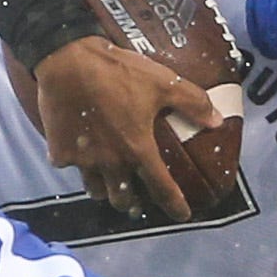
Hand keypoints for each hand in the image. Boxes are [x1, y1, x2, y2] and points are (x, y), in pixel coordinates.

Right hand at [33, 35, 222, 220]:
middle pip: (122, 199)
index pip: (162, 189)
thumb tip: (217, 120)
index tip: (182, 215)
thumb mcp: (163, 82)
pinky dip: (74, 162)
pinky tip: (77, 151)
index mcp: (138, 149)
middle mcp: (111, 162)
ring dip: (104, 190)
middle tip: (135, 196)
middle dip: (131, 202)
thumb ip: (193, 103)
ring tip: (108, 181)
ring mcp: (83, 160)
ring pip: (95, 190)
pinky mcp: (59, 151)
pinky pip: (68, 166)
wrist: (68, 60)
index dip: (175, 206)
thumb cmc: (118, 72)